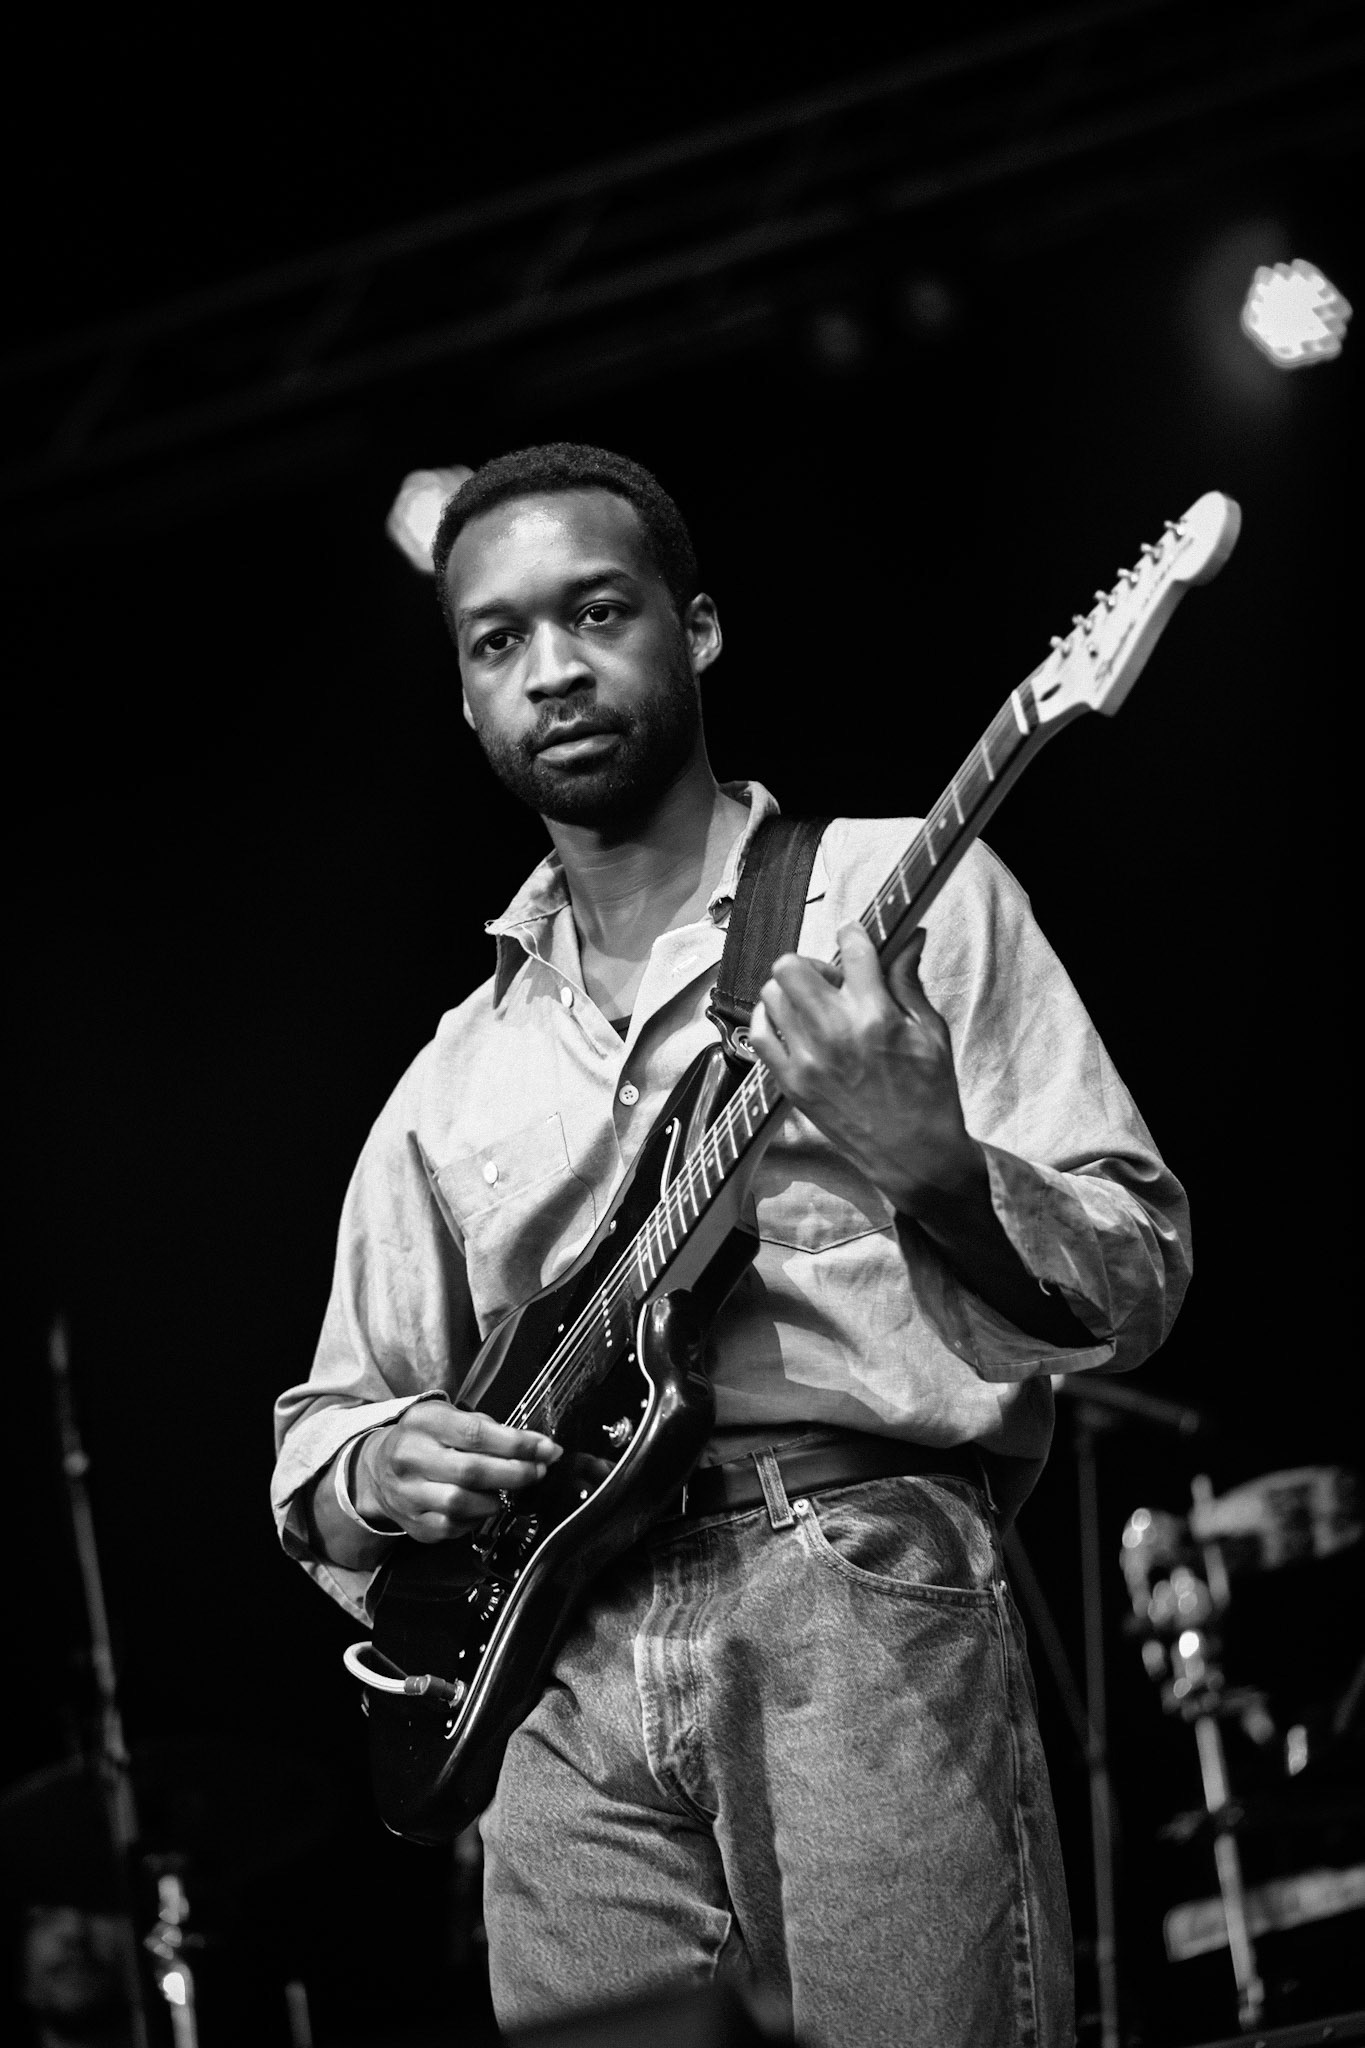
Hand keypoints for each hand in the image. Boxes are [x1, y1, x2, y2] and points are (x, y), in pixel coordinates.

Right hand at [356, 1405, 560, 1543]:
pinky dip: (476, 1519)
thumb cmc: (425, 1439)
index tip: (547, 1449)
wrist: (377, 1469)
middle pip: (471, 1471)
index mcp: (424, 1423)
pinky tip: (484, 1507)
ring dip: (496, 1499)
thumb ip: (490, 1429)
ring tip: (509, 1490)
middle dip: (515, 1473)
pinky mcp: (411, 1523)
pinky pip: (452, 1527)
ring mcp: (408, 1493)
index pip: (476, 1434)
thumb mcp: (449, 1417)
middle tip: (538, 1471)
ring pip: (461, 1504)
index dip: (517, 1445)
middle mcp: (410, 1457)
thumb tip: (536, 1447)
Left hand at [748, 920, 980, 1217]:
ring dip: (791, 991)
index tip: (855, 936)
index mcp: (876, 1015)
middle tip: (832, 980)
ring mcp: (807, 1059)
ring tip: (813, 1006)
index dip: (853, 933)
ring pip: (771, 994)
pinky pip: (759, 1034)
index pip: (852, 948)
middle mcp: (835, 1032)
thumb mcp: (931, 1032)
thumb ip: (908, 982)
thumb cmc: (930, 1093)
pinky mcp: (791, 1083)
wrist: (912, 1156)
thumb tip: (909, 936)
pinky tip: (792, 1025)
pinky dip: (770, 1021)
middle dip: (813, 963)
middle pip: (792, 966)